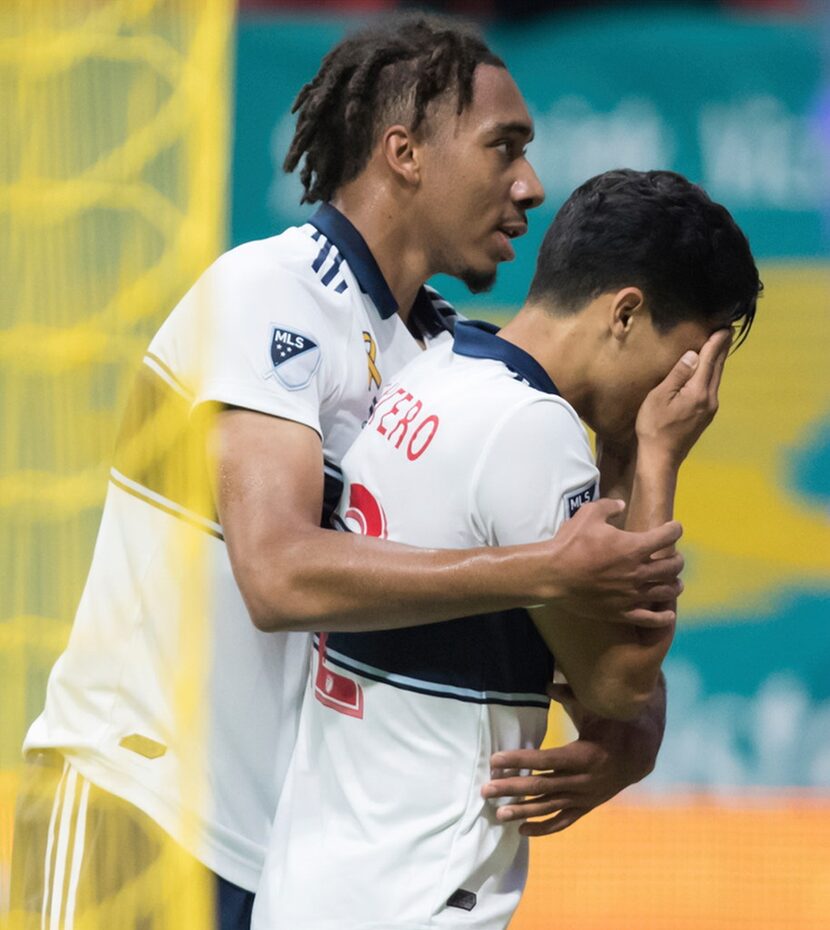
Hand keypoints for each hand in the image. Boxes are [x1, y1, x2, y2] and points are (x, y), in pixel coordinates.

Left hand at [481, 680, 665, 836]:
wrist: (640, 752)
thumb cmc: (613, 724)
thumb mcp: (595, 708)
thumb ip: (570, 696)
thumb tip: (547, 684)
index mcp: (584, 755)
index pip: (545, 760)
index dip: (519, 760)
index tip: (495, 760)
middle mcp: (583, 781)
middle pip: (541, 787)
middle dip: (512, 788)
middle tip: (485, 789)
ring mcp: (585, 797)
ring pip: (549, 807)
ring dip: (523, 811)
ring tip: (498, 813)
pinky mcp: (587, 806)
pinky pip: (563, 821)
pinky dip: (543, 827)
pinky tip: (522, 830)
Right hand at [548, 498, 683, 627]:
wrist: (552, 575)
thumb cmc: (570, 544)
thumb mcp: (588, 514)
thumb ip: (608, 507)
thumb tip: (621, 505)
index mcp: (633, 547)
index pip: (666, 537)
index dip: (675, 529)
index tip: (674, 527)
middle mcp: (638, 572)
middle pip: (672, 566)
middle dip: (677, 559)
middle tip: (674, 557)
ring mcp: (631, 594)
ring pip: (666, 591)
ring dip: (675, 585)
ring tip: (674, 582)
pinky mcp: (621, 612)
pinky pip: (650, 618)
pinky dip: (663, 617)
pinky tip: (669, 614)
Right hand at [636, 329, 731, 465]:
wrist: (661, 458)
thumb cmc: (654, 427)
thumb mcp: (659, 398)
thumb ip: (677, 375)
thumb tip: (692, 355)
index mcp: (698, 391)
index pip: (709, 360)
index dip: (716, 342)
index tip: (724, 326)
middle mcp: (709, 399)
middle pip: (717, 368)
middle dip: (721, 348)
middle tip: (727, 330)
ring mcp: (709, 409)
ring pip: (716, 378)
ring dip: (718, 361)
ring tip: (719, 346)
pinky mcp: (705, 416)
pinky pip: (712, 387)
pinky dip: (712, 374)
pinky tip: (708, 371)